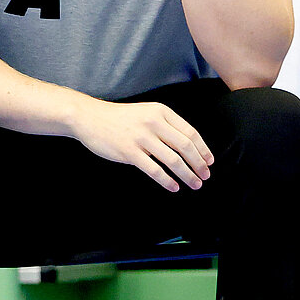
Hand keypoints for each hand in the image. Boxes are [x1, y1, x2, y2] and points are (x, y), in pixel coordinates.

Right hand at [69, 98, 213, 191]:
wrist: (90, 117)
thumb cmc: (121, 118)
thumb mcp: (147, 113)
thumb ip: (166, 126)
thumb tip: (188, 147)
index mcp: (161, 112)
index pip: (190, 133)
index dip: (203, 149)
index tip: (209, 162)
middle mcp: (154, 123)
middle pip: (185, 147)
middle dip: (199, 164)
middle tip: (205, 176)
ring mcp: (141, 137)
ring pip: (173, 160)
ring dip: (187, 174)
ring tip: (194, 184)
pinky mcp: (129, 151)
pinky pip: (154, 170)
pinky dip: (167, 180)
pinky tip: (174, 187)